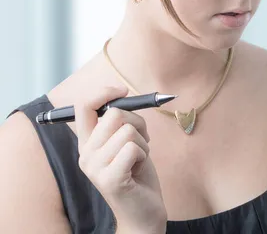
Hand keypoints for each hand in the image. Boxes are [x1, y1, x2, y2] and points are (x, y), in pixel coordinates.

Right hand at [75, 86, 166, 233]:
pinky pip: (134, 148)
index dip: (104, 92)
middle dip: (137, 123)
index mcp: (87, 143)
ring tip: (139, 159)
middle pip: (114, 114)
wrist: (143, 213)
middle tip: (141, 141)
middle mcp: (85, 154)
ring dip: (143, 142)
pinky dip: (145, 154)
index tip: (122, 90)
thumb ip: (120, 122)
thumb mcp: (127, 142)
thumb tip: (122, 94)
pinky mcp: (109, 179)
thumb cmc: (138, 174)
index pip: (83, 106)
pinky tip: (139, 169)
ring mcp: (95, 167)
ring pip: (128, 131)